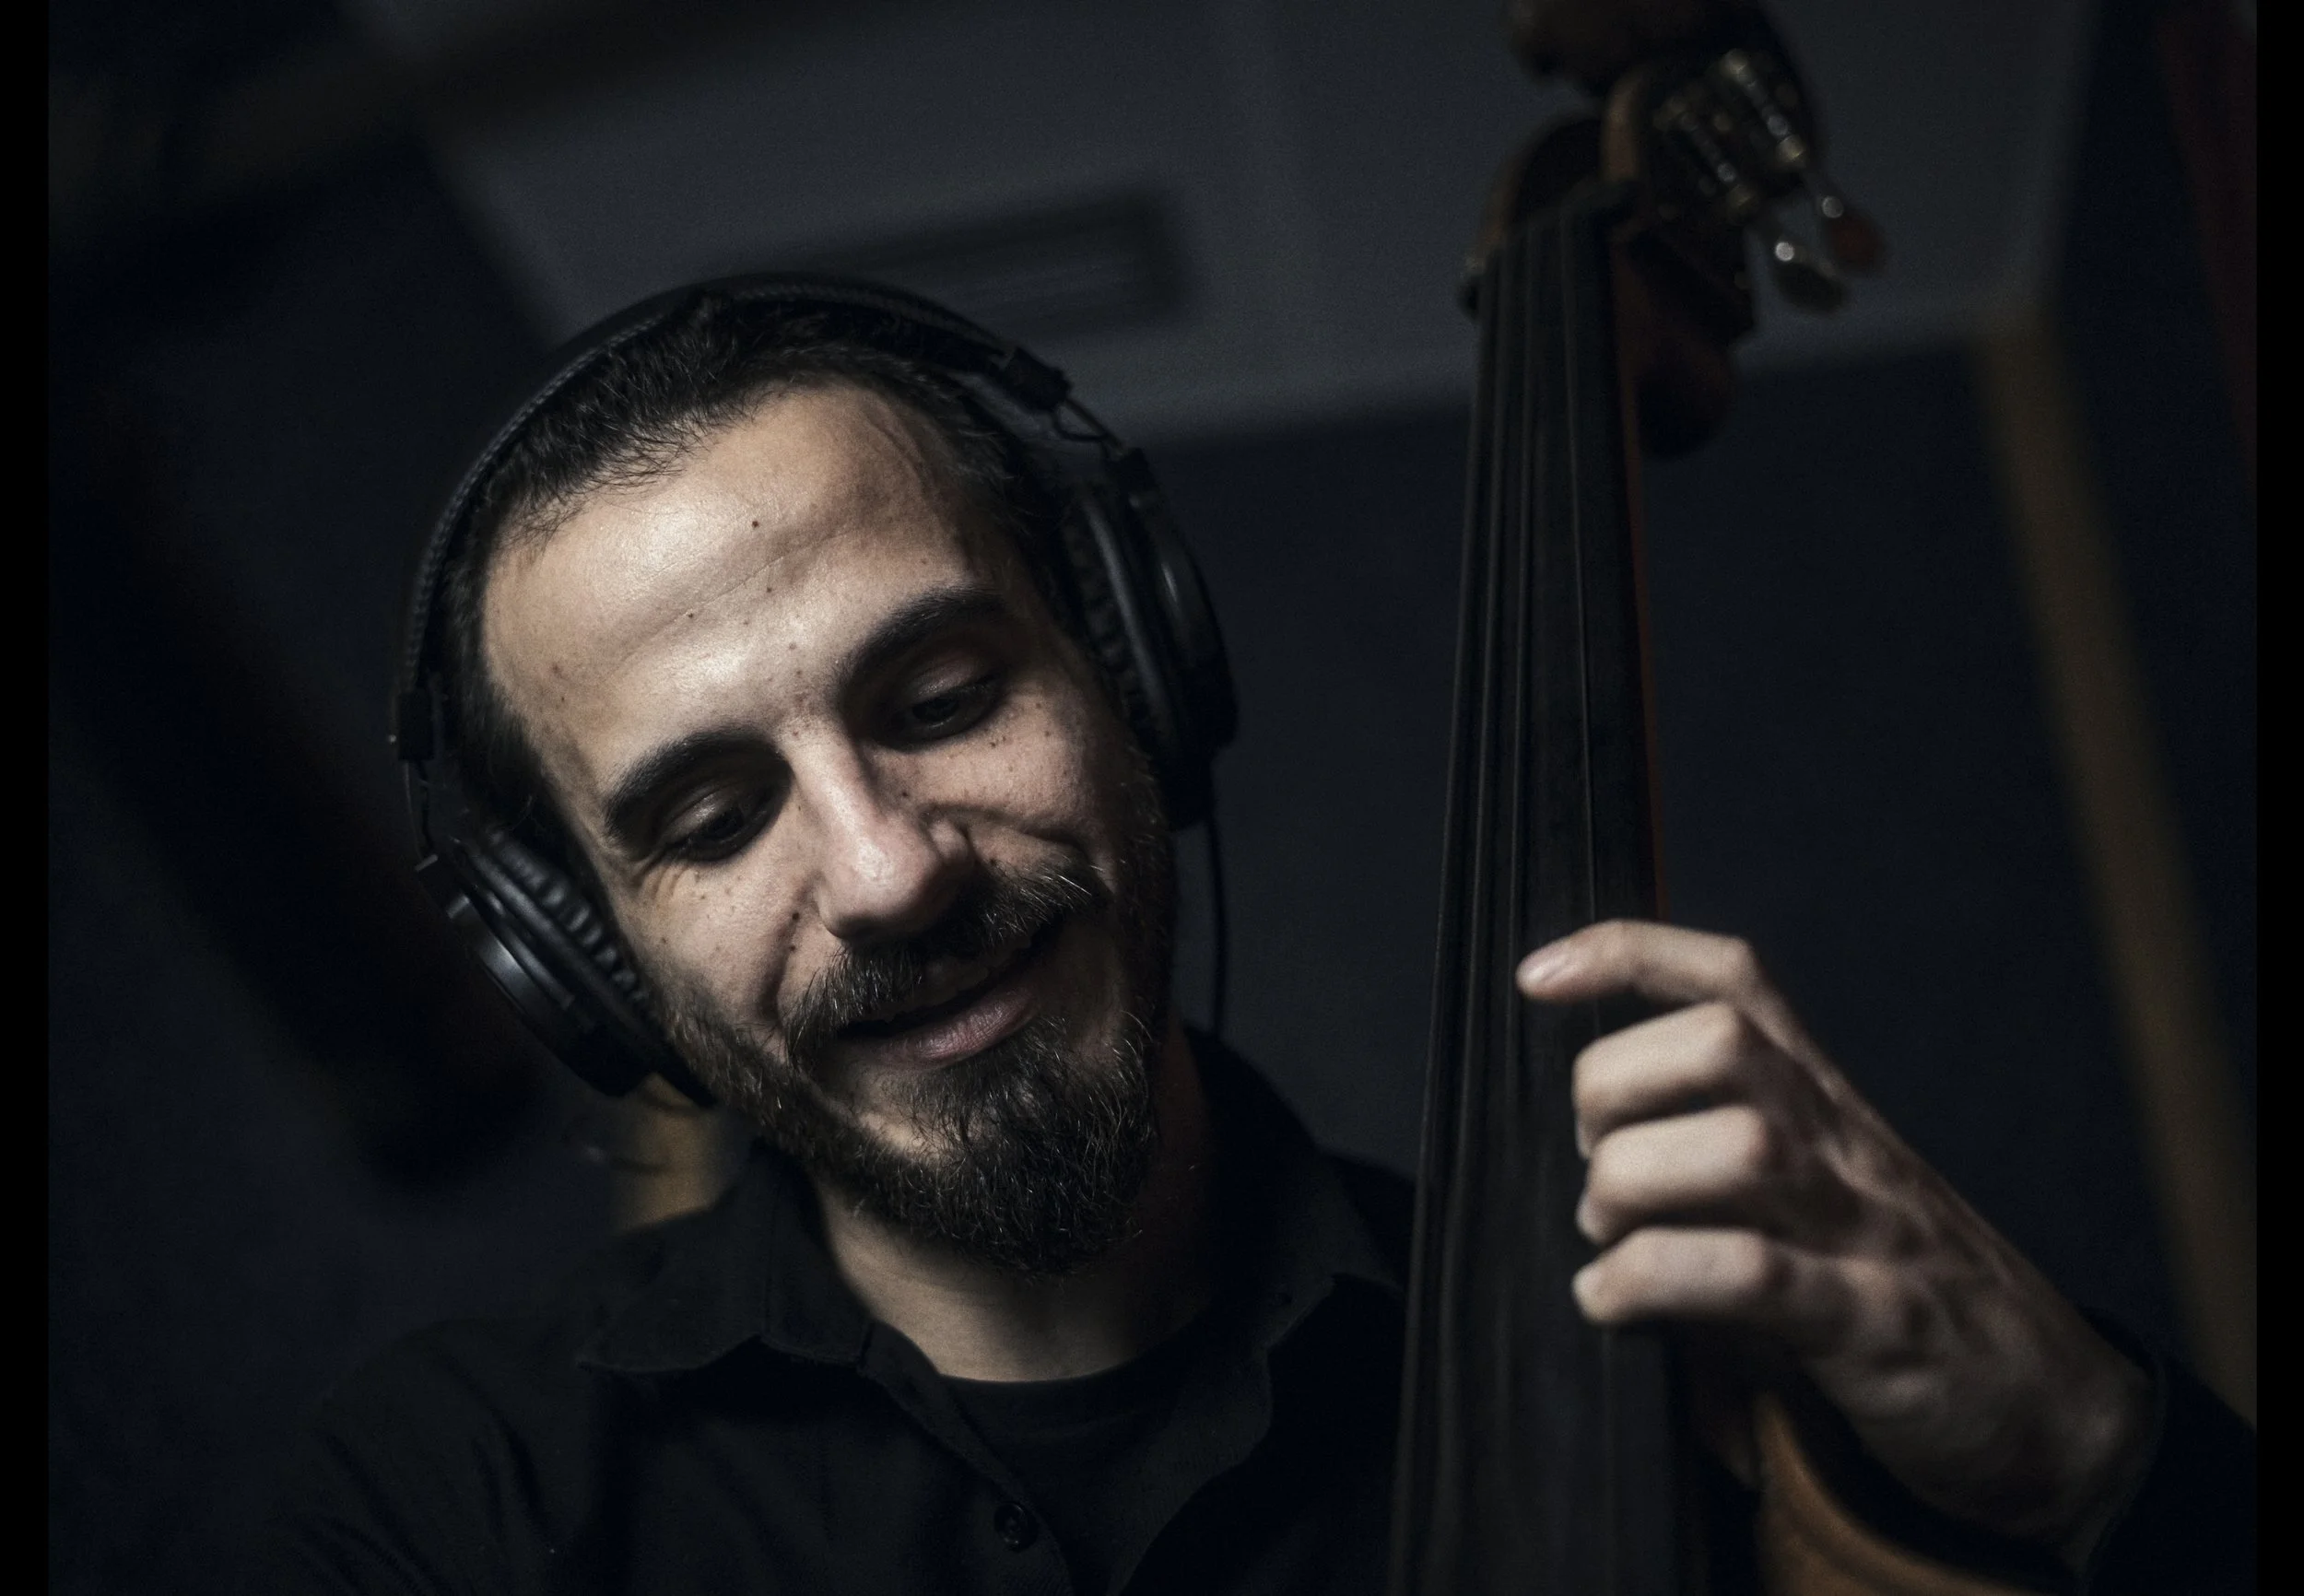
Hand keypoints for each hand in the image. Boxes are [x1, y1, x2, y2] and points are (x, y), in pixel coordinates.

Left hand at [1517, 920, 2150, 1565]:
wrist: (2060, 1414)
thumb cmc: (1908, 1307)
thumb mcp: (1808, 1214)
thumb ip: (1715, 1188)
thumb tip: (1578, 1196)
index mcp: (1825, 1107)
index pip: (1731, 983)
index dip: (1628, 955)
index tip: (1538, 976)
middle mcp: (1845, 1147)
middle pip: (1720, 1044)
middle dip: (1616, 1088)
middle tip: (1592, 1163)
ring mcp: (1865, 1232)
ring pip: (1739, 1145)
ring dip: (1634, 1187)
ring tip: (1607, 1241)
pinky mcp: (1873, 1326)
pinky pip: (1752, 1275)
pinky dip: (1655, 1280)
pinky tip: (1613, 1304)